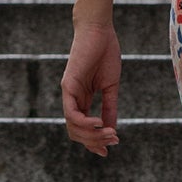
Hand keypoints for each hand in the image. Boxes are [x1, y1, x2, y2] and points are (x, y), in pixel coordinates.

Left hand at [62, 21, 121, 156]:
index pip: (82, 129)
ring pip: (73, 127)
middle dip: (95, 142)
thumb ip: (110, 107)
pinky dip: (85, 123)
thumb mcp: (111, 86)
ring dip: (92, 135)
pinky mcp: (68, 86)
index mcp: (82, 99)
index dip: (94, 142)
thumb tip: (111, 130)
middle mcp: (72, 99)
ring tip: (110, 134)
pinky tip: (100, 123)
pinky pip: (73, 113)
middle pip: (76, 132)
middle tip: (113, 141)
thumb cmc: (105, 54)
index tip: (109, 150)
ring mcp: (68, 93)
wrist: (99, 31)